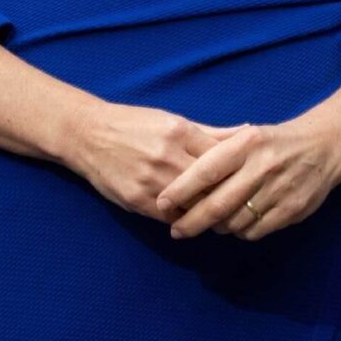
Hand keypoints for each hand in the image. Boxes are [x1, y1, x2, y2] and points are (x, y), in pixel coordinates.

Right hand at [59, 101, 232, 220]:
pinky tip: (194, 219)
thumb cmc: (136, 124)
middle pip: (210, 184)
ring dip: (208, 212)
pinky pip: (170, 217)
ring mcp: (151, 180)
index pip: (222, 158)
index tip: (251, 180)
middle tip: (244, 204)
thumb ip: (212, 132)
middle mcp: (167, 156)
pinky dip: (185, 219)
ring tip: (224, 215)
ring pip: (193, 204)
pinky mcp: (137, 200)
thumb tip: (249, 131)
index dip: (239, 172)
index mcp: (180, 133)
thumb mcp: (175, 120)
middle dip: (229, 196)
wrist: (89, 136)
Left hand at [157, 112, 340, 240]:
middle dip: (191, 222)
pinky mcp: (291, 210)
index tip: (162, 203)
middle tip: (176, 230)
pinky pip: (254, 231)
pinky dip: (239, 232)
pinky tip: (236, 223)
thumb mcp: (246, 134)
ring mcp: (278, 190)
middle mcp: (261, 167)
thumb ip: (215, 151)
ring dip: (216, 227)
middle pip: (217, 204)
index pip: (205, 170)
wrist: (326, 145)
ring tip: (208, 224)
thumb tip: (176, 175)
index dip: (180, 190)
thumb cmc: (275, 141)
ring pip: (234, 222)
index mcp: (246, 144)